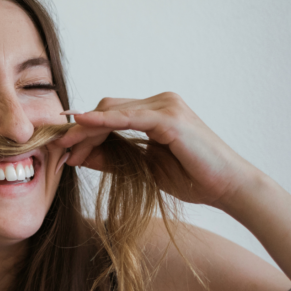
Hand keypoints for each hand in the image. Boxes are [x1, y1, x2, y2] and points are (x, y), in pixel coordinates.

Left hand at [52, 92, 257, 207]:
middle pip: (106, 107)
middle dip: (80, 128)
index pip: (109, 112)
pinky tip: (86, 125)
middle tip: (61, 149)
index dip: (84, 128)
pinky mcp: (171, 119)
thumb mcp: (142, 168)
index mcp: (154, 112)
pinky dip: (105, 121)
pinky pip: (130, 117)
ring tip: (68, 146)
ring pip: (113, 110)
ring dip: (87, 128)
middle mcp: (160, 103)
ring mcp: (166, 107)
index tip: (64, 148)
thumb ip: (112, 158)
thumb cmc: (192, 178)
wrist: (228, 187)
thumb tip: (80, 155)